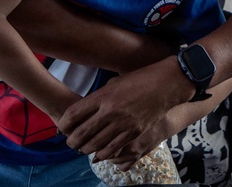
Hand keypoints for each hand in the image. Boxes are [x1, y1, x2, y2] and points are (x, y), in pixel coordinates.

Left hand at [59, 58, 189, 160]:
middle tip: (72, 143)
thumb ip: (100, 97)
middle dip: (72, 142)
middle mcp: (110, 110)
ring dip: (86, 149)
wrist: (168, 83)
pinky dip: (103, 153)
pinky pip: (112, 150)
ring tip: (85, 148)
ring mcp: (123, 123)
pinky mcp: (135, 132)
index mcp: (103, 95)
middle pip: (81, 134)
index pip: (73, 115)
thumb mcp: (116, 82)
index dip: (63, 125)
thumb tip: (87, 110)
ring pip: (95, 145)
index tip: (63, 128)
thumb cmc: (142, 78)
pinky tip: (101, 152)